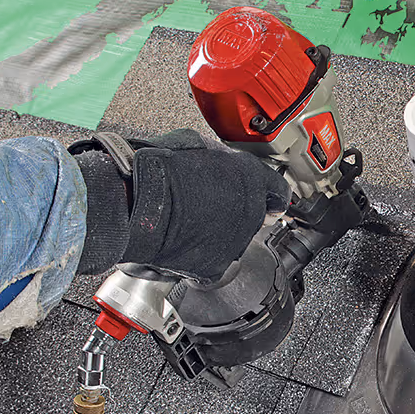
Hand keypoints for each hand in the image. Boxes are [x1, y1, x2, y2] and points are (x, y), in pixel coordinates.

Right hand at [71, 129, 290, 280]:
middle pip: (251, 217)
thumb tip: (223, 167)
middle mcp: (251, 213)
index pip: (277, 191)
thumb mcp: (199, 146)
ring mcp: (235, 243)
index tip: (270, 201)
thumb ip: (222, 162)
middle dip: (233, 212)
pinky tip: (181, 242)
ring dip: (216, 233)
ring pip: (232, 240)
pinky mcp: (215, 267)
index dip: (271, 196)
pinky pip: (213, 263)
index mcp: (252, 178)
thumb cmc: (159, 168)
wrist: (136, 202)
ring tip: (186, 221)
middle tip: (204, 205)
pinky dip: (199, 256)